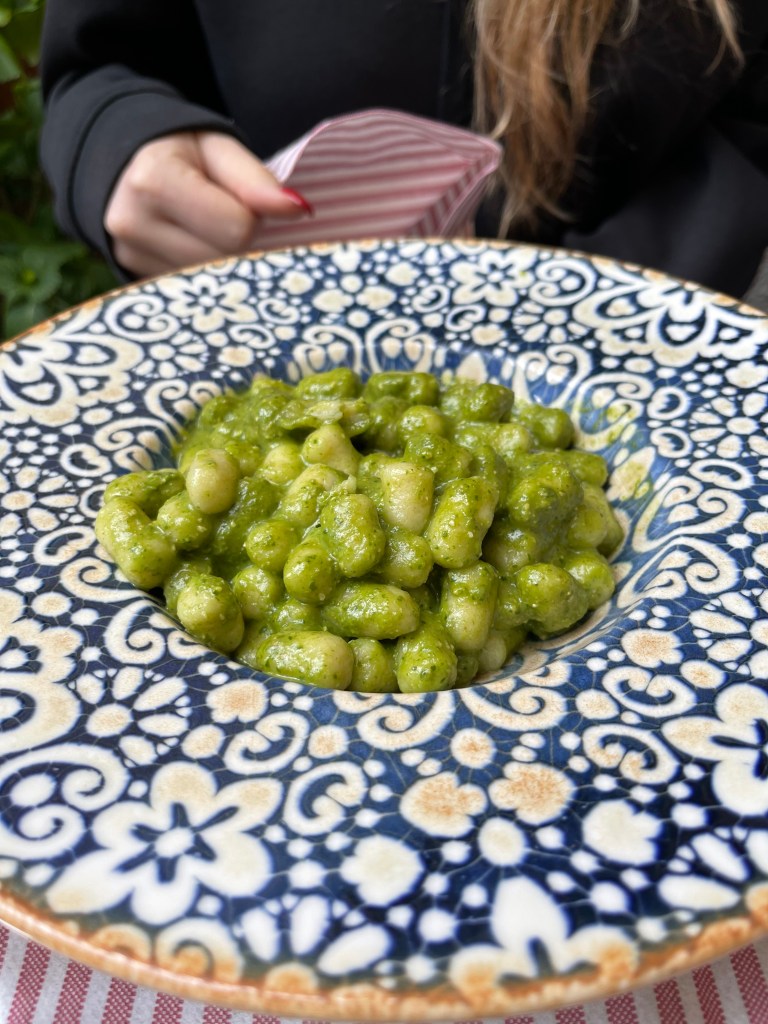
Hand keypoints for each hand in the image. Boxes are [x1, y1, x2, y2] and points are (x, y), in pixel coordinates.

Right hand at [104, 131, 311, 276]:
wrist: (123, 164)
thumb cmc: (181, 153)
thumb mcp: (219, 149)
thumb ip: (256, 180)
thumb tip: (298, 208)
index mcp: (154, 180)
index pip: (236, 228)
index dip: (252, 217)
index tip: (239, 200)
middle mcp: (134, 223)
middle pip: (224, 260)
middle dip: (238, 242)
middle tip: (224, 214)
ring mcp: (129, 256)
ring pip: (210, 283)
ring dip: (223, 261)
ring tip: (206, 230)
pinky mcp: (134, 278)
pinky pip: (192, 292)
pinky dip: (204, 275)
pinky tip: (193, 248)